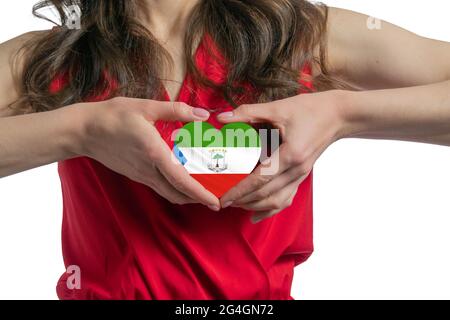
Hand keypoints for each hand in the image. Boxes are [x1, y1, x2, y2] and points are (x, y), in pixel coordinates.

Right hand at [74, 97, 219, 209]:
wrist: (84, 131)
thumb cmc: (113, 116)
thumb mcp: (146, 107)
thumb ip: (176, 110)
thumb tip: (202, 115)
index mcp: (154, 153)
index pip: (181, 180)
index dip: (200, 193)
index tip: (215, 202)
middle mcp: (149, 170)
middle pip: (178, 193)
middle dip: (198, 200)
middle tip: (217, 199)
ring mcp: (141, 175)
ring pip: (169, 193)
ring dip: (187, 196)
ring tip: (203, 193)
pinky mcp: (136, 175)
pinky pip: (160, 188)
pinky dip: (175, 190)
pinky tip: (182, 181)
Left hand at [217, 90, 347, 221]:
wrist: (339, 115)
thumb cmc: (310, 109)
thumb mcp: (278, 108)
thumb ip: (248, 113)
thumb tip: (222, 117)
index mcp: (291, 154)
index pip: (260, 179)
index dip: (240, 191)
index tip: (223, 198)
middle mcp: (297, 170)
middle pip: (266, 194)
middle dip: (242, 201)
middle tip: (221, 201)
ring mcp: (301, 176)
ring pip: (276, 201)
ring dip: (254, 206)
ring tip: (235, 204)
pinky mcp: (302, 177)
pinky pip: (286, 199)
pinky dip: (270, 209)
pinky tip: (255, 215)